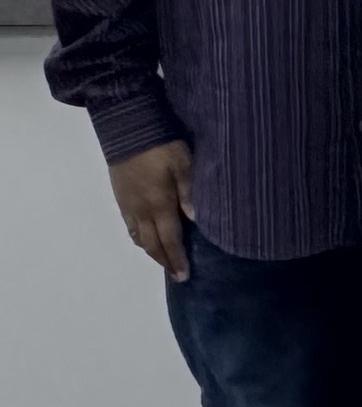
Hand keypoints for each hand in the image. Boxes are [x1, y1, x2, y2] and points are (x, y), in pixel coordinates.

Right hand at [107, 140, 193, 280]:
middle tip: (176, 275)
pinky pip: (130, 226)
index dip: (176, 258)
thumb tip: (195, 220)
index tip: (183, 275)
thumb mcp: (183, 164)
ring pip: (139, 237)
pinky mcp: (120, 198)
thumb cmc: (161, 146)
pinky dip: (139, 238)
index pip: (169, 239)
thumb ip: (189, 192)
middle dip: (164, 261)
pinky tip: (146, 239)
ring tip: (163, 261)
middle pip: (152, 244)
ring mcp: (128, 206)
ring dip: (151, 252)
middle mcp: (141, 210)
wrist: (127, 131)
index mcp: (159, 204)